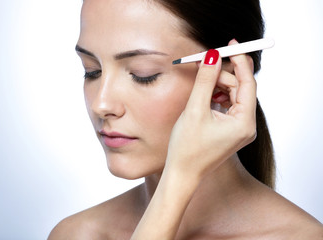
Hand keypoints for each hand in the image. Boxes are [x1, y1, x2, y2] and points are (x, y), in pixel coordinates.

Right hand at [131, 40, 257, 239]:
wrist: (181, 173)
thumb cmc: (187, 148)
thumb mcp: (195, 110)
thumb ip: (206, 80)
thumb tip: (213, 56)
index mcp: (244, 123)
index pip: (247, 83)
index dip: (239, 62)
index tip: (230, 45)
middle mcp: (246, 126)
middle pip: (240, 88)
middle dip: (223, 74)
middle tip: (204, 64)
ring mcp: (239, 129)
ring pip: (233, 95)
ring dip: (218, 84)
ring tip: (201, 81)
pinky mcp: (230, 130)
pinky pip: (228, 105)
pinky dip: (217, 95)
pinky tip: (205, 94)